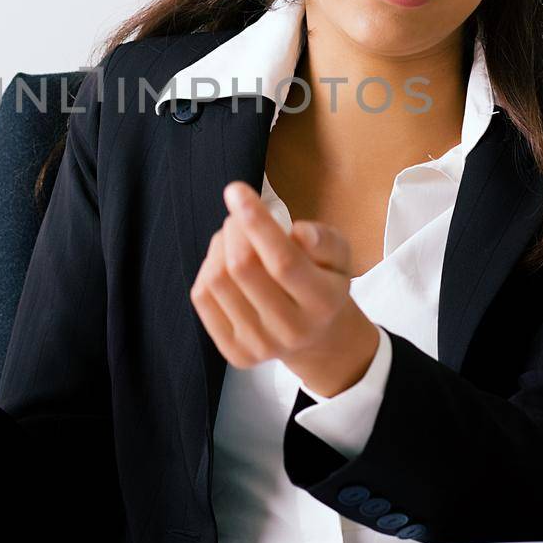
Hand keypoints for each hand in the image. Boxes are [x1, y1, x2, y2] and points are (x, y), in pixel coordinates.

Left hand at [189, 180, 380, 396]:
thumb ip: (324, 240)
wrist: (316, 337)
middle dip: (235, 228)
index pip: (284, 261)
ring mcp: (260, 345)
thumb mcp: (339, 255)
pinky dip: (208, 267)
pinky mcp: (234, 352)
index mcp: (323, 302)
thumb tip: (297, 233)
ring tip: (236, 239)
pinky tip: (225, 262)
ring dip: (220, 246)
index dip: (256, 223)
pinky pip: (203, 297)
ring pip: (218, 280)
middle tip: (240, 214)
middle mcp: (292, 330)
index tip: (236, 190)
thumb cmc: (324, 281)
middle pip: (243, 268)